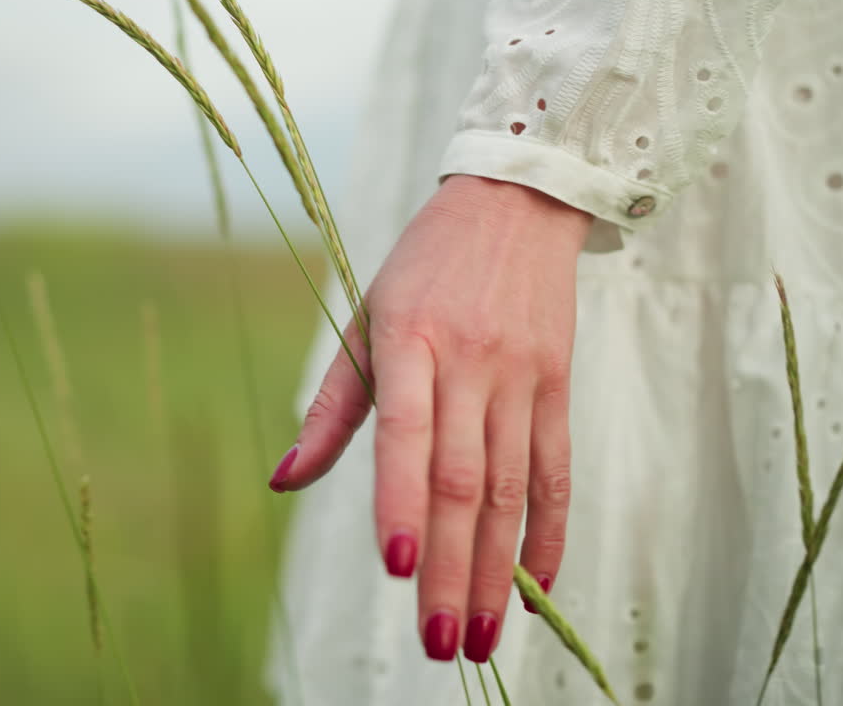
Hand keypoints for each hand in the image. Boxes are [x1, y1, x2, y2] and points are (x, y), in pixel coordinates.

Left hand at [268, 175, 590, 662]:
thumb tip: (285, 480)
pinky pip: (557, 470)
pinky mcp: (558, 384)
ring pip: (513, 489)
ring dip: (495, 569)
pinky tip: (534, 586)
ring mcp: (522, 375)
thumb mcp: (366, 318)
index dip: (401, 502)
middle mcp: (471, 361)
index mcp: (410, 339)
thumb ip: (332, 406)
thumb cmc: (425, 265)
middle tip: (437, 641)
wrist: (516, 201)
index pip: (407, 434)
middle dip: (449, 567)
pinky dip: (548, 533)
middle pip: (465, 481)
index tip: (395, 568)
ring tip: (479, 634)